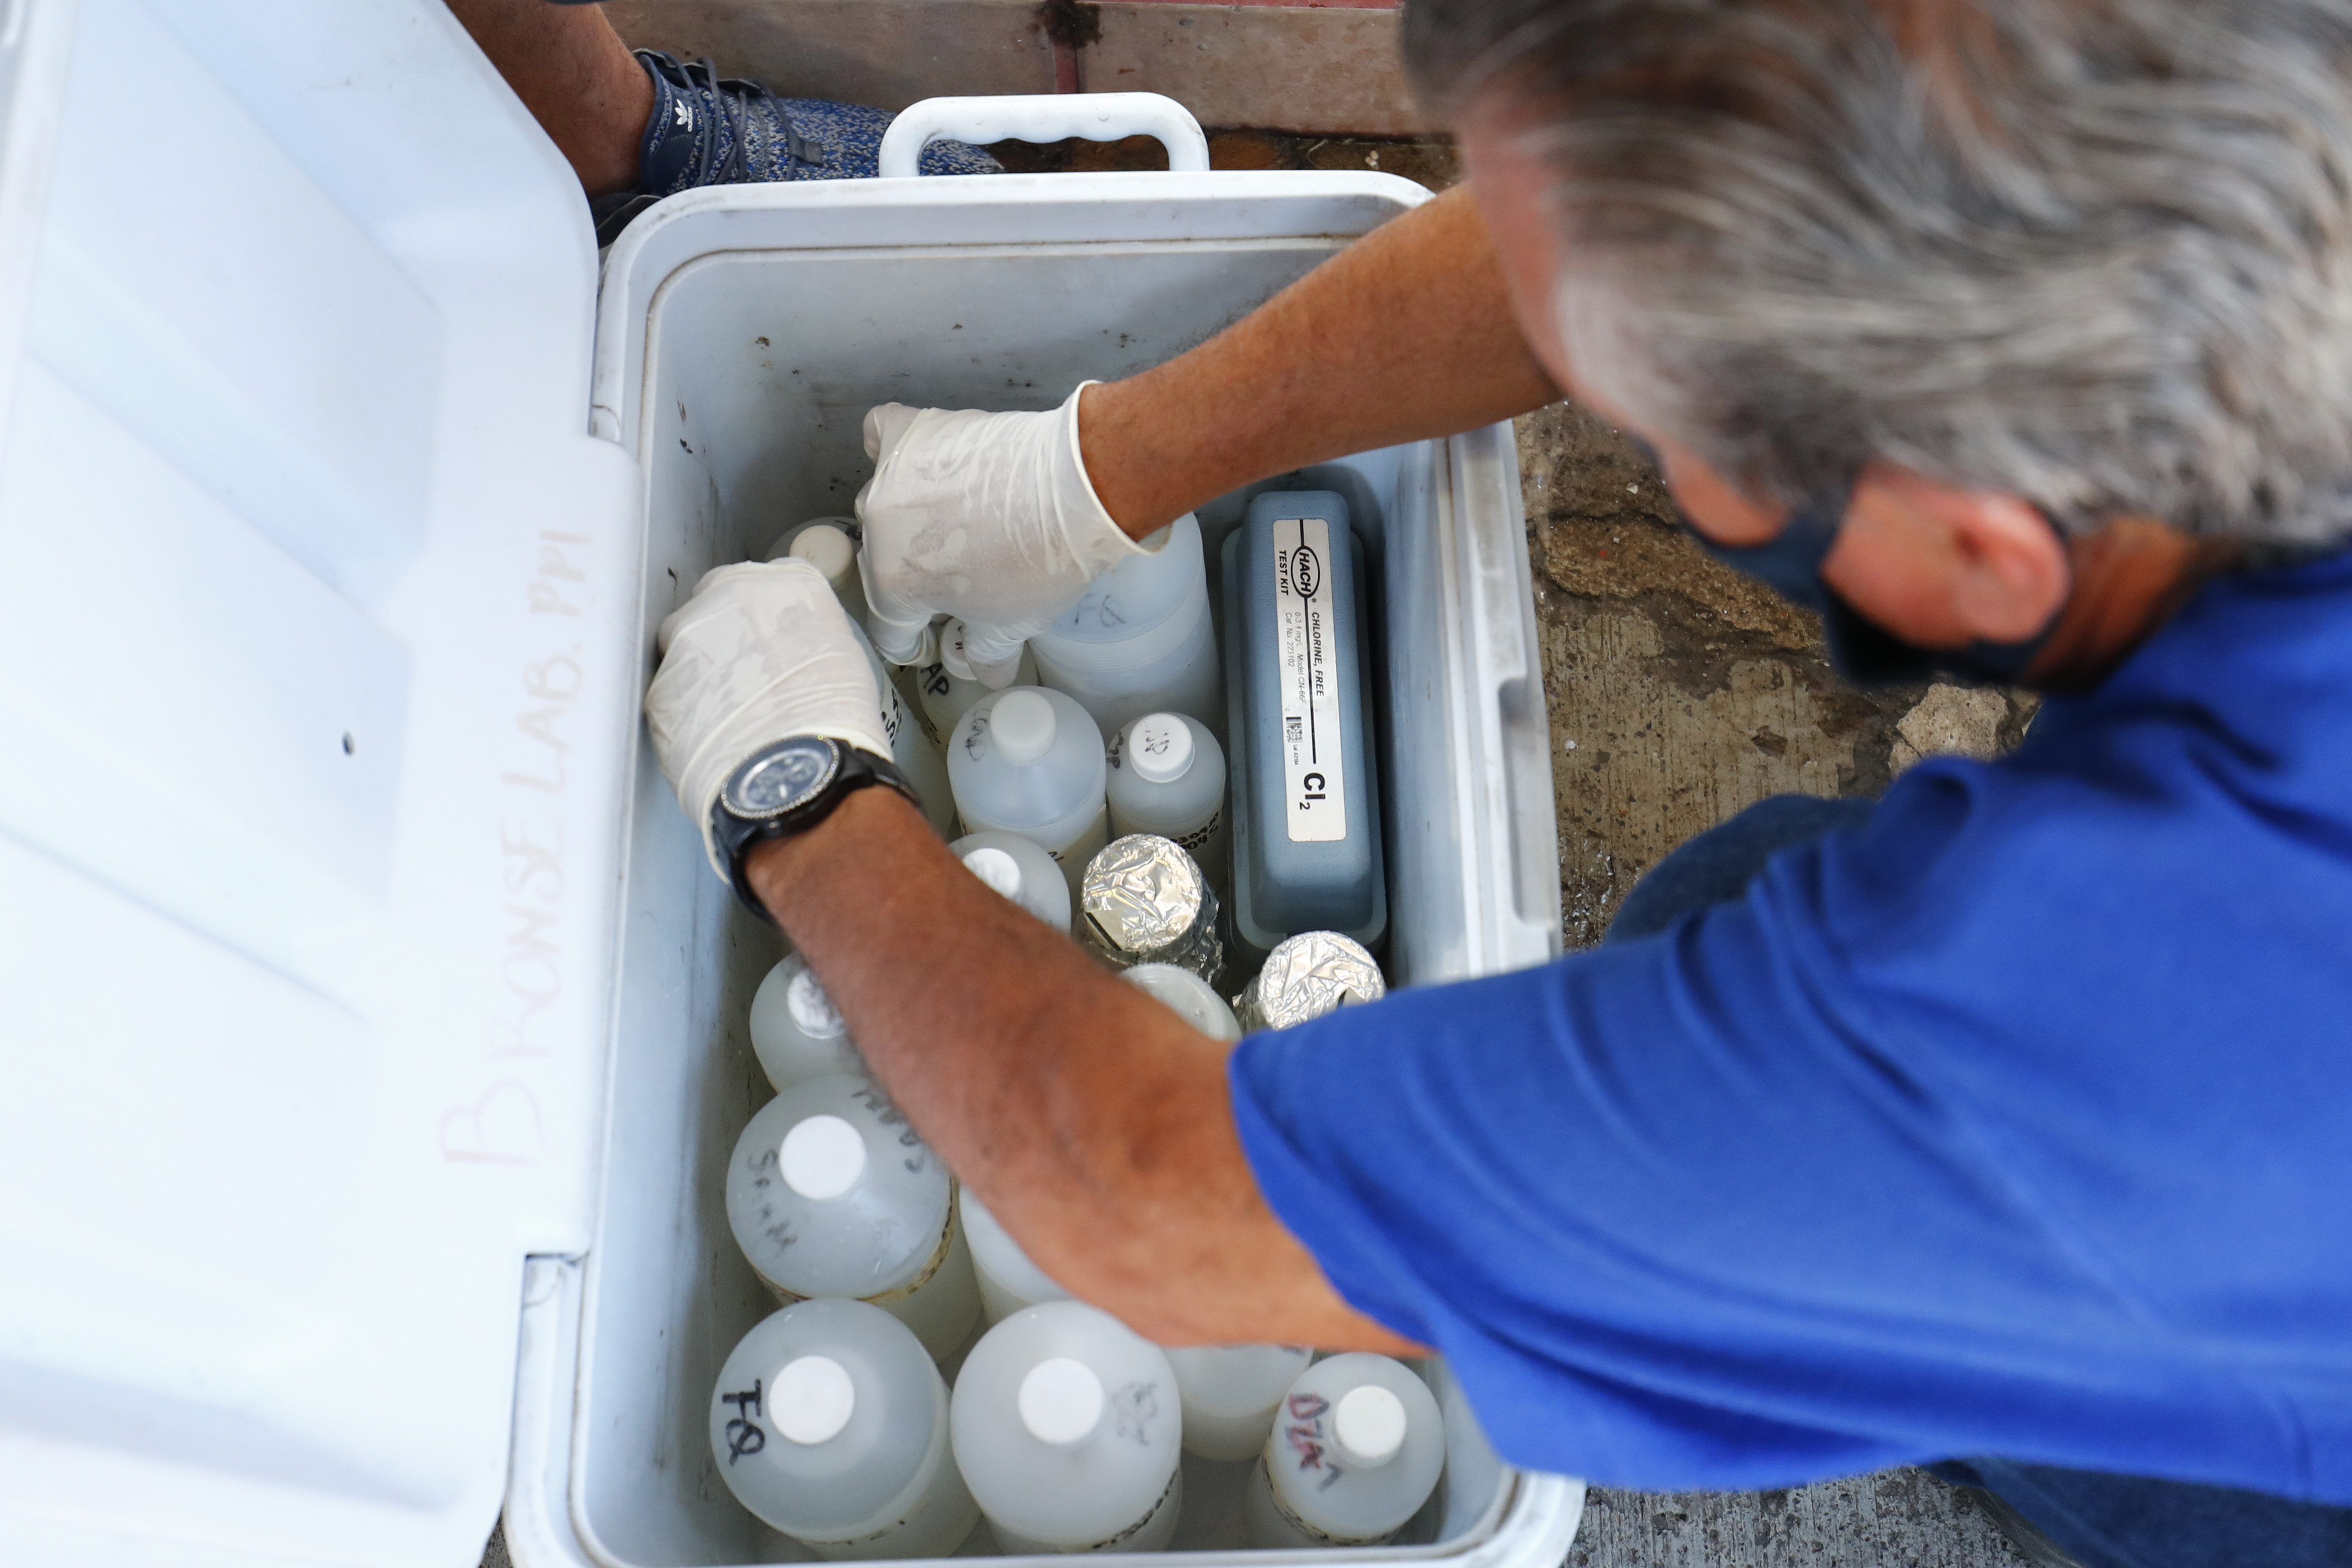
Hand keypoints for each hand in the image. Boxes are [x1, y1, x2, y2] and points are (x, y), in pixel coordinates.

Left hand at [645, 560, 890, 877]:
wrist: (801, 772)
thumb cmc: (834, 721)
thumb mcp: (841, 656)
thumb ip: (806, 633)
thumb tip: (790, 648)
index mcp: (786, 582)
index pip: (763, 582)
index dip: (762, 617)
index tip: (766, 638)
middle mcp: (730, 595)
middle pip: (714, 605)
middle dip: (723, 637)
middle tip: (746, 677)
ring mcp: (687, 637)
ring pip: (685, 648)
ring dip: (701, 675)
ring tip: (731, 716)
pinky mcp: (660, 685)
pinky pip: (671, 694)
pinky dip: (686, 713)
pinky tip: (715, 739)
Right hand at [854, 382, 1141, 681]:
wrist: (1078, 487)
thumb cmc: (1042, 562)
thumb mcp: (1012, 625)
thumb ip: (986, 656)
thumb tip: (984, 676)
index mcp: (894, 584)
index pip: (890, 627)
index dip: (914, 642)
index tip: (934, 638)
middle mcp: (879, 529)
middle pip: (884, 565)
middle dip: (915, 580)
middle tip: (958, 580)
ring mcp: (893, 475)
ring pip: (883, 506)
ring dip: (908, 522)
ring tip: (953, 526)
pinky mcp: (917, 431)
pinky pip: (881, 435)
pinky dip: (891, 452)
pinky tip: (919, 465)